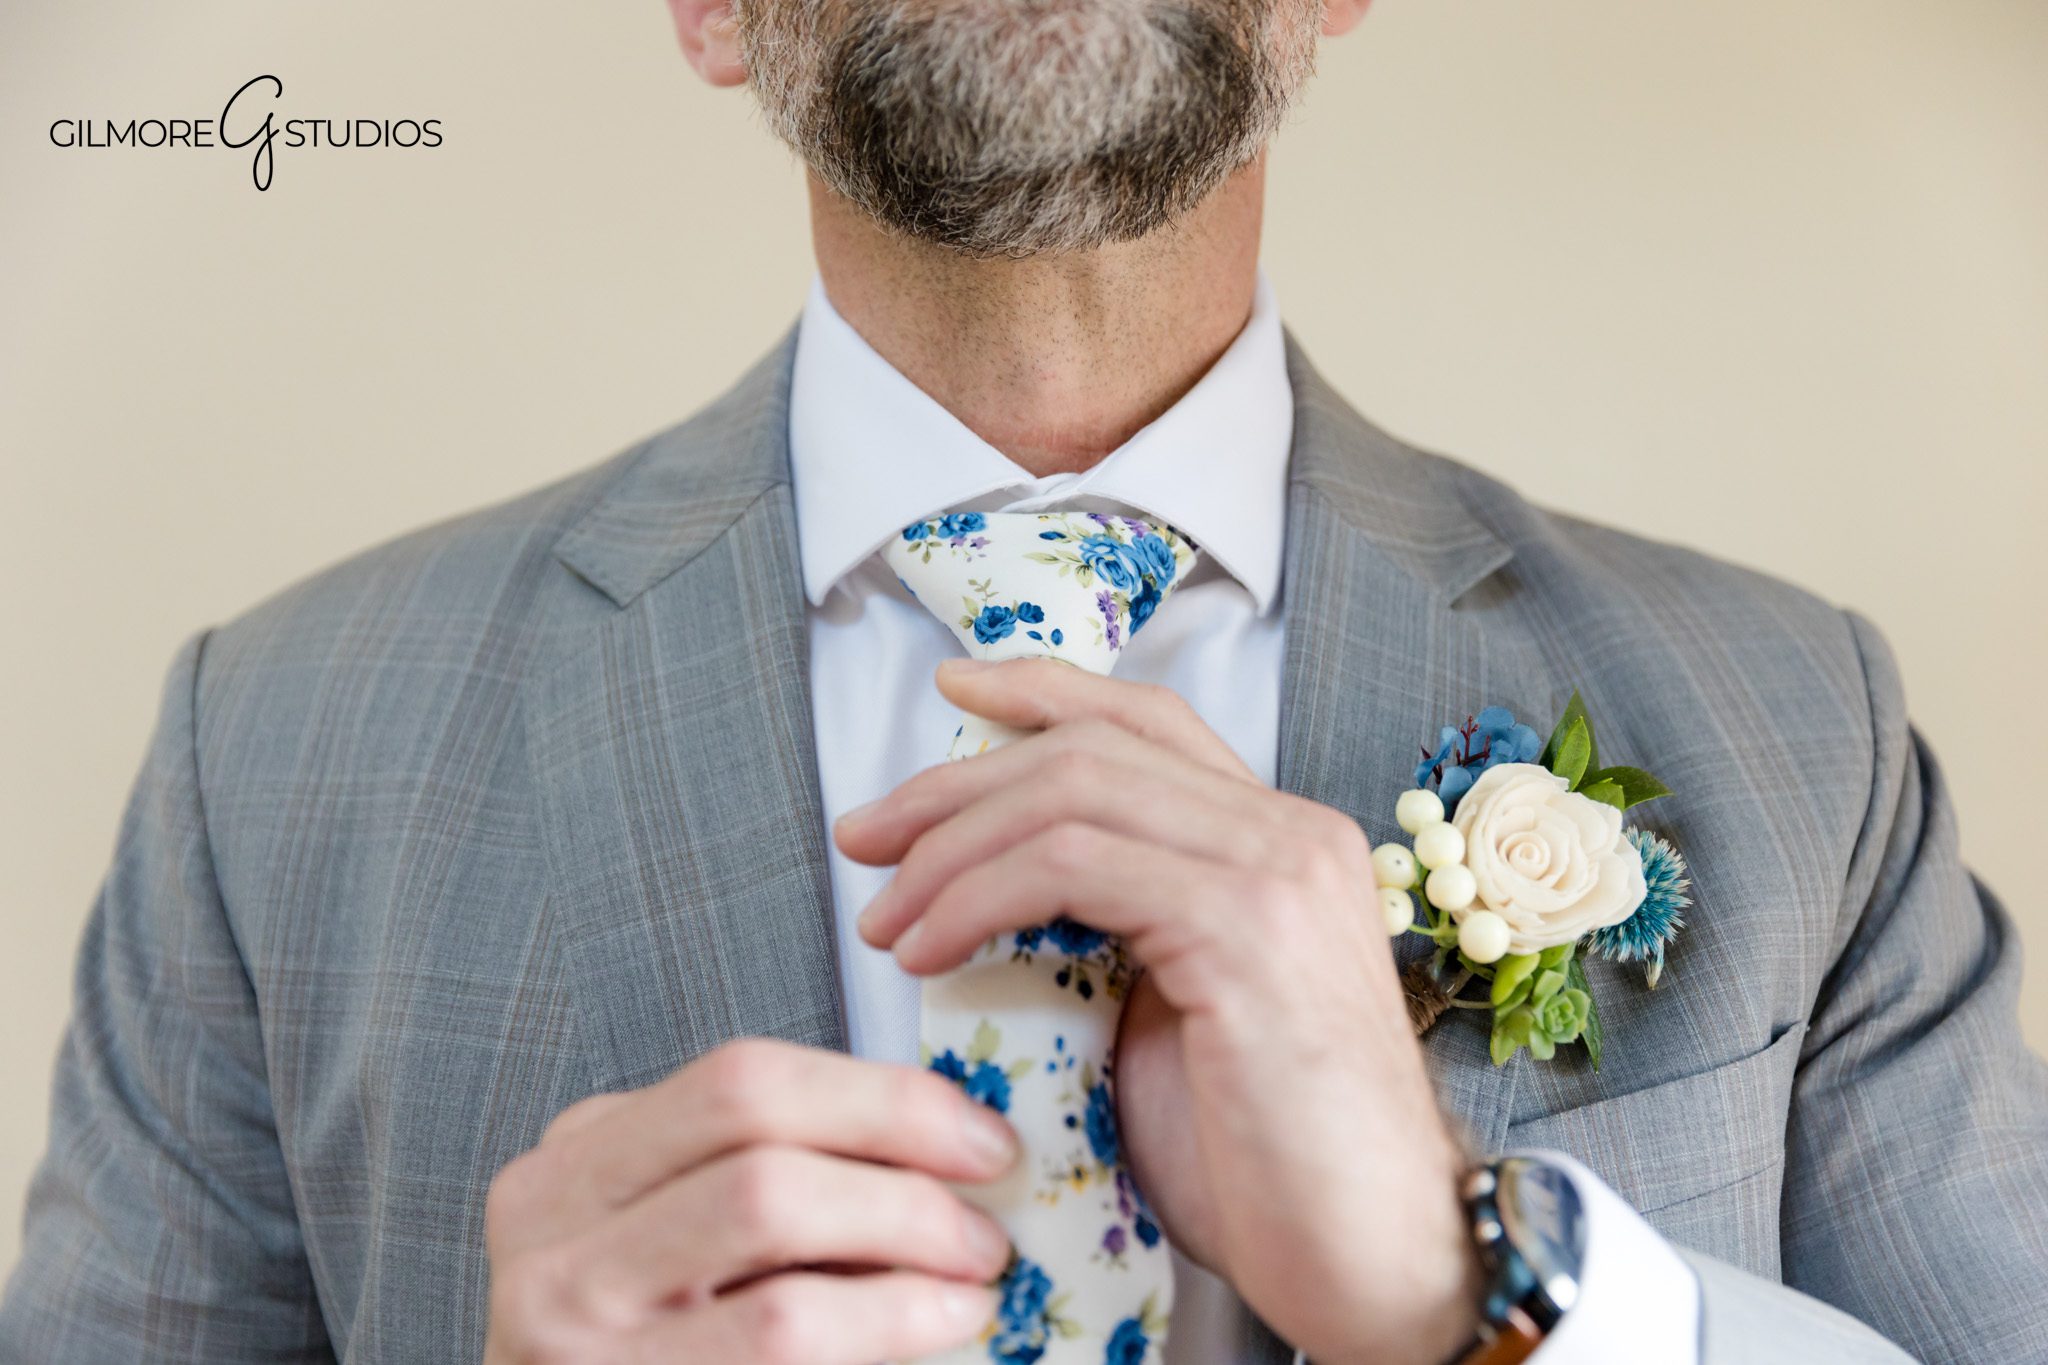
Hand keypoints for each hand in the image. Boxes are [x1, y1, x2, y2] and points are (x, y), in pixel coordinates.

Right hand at [481, 1039, 1014, 1363]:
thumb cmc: (646, 1350)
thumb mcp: (670, 1239)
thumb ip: (767, 1178)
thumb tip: (939, 1150)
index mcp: (577, 1163)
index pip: (743, 1079)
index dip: (881, 1097)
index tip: (975, 1132)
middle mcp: (555, 1233)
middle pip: (755, 1136)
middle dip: (901, 1162)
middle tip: (985, 1211)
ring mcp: (575, 1325)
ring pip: (767, 1219)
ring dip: (903, 1235)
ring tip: (972, 1271)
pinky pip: (777, 1334)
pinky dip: (882, 1318)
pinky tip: (936, 1323)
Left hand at [837, 659, 1481, 1364]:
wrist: (1373, 1256)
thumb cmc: (1266, 1160)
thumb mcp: (1176, 1014)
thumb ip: (1119, 928)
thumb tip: (994, 891)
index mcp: (1282, 841)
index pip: (1149, 721)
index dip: (1042, 692)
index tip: (950, 694)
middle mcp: (1291, 832)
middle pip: (1089, 748)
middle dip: (954, 785)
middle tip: (866, 840)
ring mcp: (1276, 872)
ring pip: (1072, 791)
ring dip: (949, 848)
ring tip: (885, 920)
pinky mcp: (1245, 929)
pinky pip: (1073, 865)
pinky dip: (979, 896)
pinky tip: (933, 950)